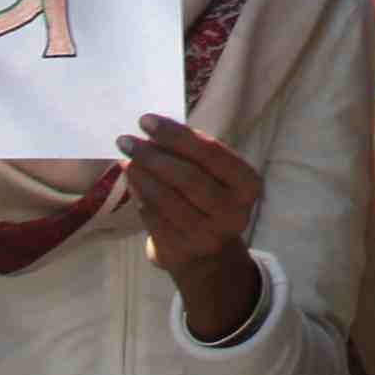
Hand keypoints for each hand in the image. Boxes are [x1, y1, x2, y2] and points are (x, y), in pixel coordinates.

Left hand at [118, 114, 268, 338]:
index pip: (211, 153)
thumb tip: (151, 130)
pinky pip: (154, 220)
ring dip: (142, 176)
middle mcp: (233, 213)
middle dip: (153, 155)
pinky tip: (133, 182)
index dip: (177, 135)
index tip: (146, 121)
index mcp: (248, 184)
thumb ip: (192, 153)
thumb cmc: (209, 197)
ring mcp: (208, 236)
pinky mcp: (183, 252)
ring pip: (168, 200)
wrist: (210, 254)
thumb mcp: (214, 174)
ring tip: (126, 159)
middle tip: (126, 140)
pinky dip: (140, 197)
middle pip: (188, 178)